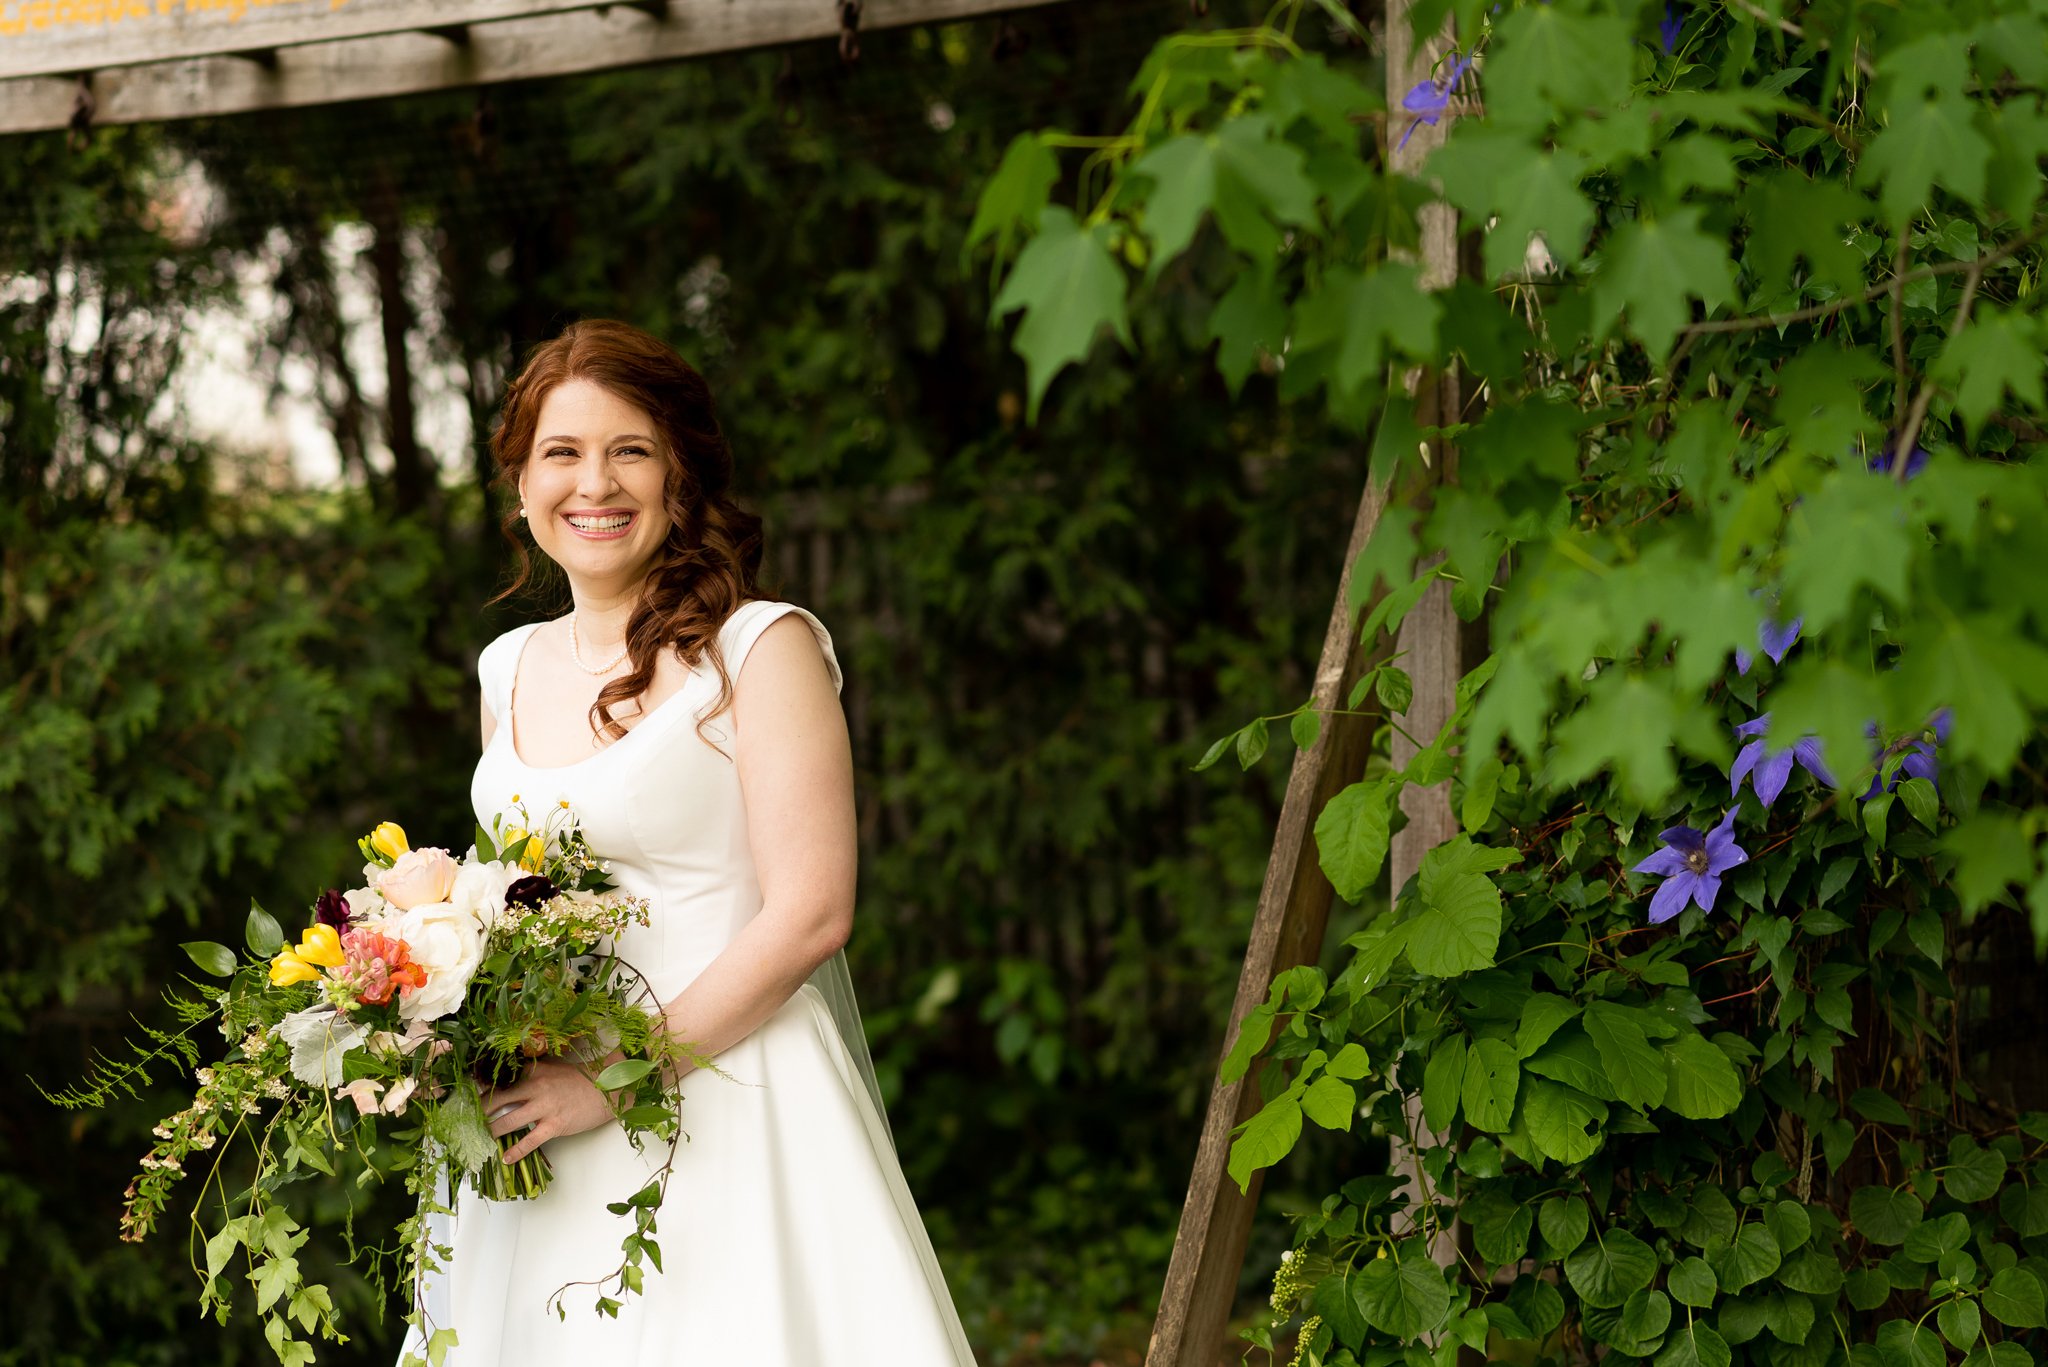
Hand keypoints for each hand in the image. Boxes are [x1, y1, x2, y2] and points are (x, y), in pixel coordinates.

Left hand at [481, 1056, 616, 1164]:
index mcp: (535, 1070)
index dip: (484, 1088)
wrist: (607, 1091)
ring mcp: (545, 1107)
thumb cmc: (581, 1079)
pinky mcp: (554, 1125)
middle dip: (480, 1111)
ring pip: (508, 1121)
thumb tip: (510, 1075)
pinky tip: (505, 1158)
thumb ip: (533, 1069)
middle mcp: (536, 1086)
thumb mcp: (555, 1066)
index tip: (470, 1097)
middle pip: (498, 1099)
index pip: (501, 1078)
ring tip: (482, 1138)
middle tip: (469, 1119)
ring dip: (492, 1131)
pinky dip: (515, 1151)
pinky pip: (529, 1141)